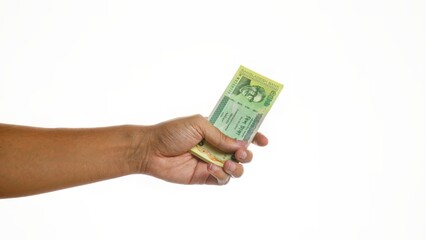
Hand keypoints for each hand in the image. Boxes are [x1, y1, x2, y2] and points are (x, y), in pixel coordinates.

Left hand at [135, 115, 267, 184]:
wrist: (151, 150)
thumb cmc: (172, 132)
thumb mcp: (199, 125)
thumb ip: (220, 135)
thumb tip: (241, 145)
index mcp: (216, 130)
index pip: (240, 133)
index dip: (254, 136)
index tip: (263, 140)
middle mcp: (217, 146)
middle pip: (242, 152)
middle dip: (247, 153)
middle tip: (242, 153)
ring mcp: (212, 162)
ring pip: (236, 169)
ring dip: (238, 167)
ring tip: (229, 164)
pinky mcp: (205, 177)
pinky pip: (223, 180)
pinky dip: (222, 175)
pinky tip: (211, 168)